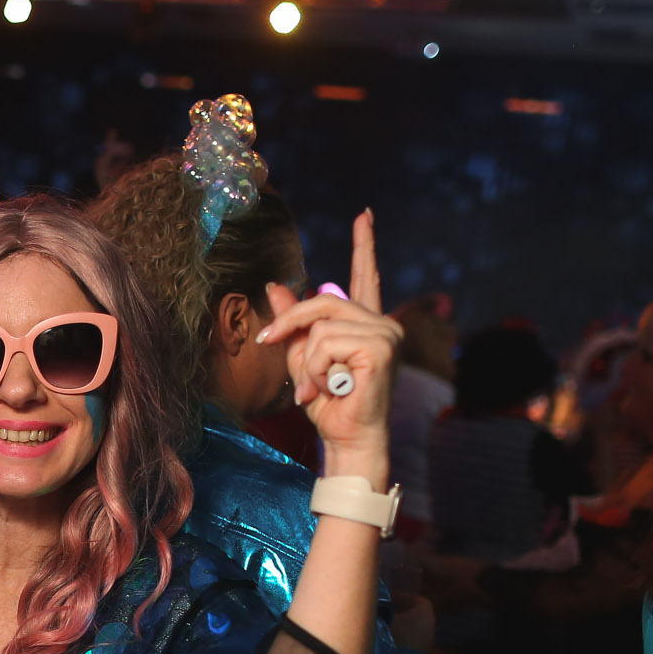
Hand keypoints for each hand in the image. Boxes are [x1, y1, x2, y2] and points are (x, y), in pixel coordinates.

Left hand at [258, 210, 398, 478]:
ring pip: (321, 328)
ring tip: (319, 386)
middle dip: (289, 324)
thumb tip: (276, 285)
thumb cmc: (328, 405)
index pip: (365, 276)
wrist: (347, 437)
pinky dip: (317, 370)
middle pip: (323, 300)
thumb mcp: (302, 358)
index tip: (364, 215)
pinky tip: (333, 388)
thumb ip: (294, 323)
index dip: (364, 245)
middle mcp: (381, 324)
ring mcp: (385, 334)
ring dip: (308, 363)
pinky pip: (327, 344)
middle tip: (267, 343)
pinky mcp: (381, 348)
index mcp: (365, 324)